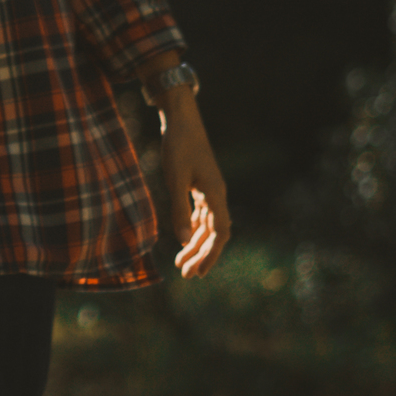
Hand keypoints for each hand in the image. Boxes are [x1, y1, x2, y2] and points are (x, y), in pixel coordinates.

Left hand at [157, 90, 229, 278]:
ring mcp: (211, 190)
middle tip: (187, 276)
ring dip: (197, 245)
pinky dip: (194, 229)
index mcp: (215, 195)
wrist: (182, 119)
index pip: (219, 234)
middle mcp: (217, 195)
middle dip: (203, 256)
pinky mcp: (202, 185)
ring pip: (208, 226)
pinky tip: (185, 239)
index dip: (211, 255)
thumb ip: (179, 209)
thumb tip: (183, 240)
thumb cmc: (178, 146)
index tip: (198, 272)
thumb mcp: (175, 179)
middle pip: (215, 234)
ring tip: (181, 263)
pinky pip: (202, 215)